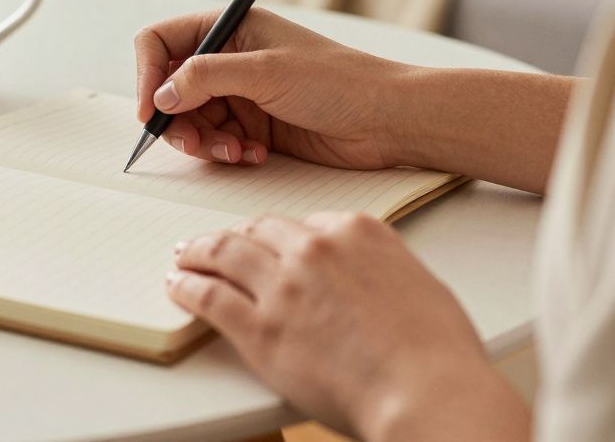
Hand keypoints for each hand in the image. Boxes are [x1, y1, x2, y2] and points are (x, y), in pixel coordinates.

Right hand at [134, 7, 407, 168]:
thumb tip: (160, 96)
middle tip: (194, 143)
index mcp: (231, 27)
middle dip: (177, 119)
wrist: (388, 120)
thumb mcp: (265, 71)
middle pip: (169, 88)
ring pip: (190, 120)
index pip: (161, 42)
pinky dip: (227, 152)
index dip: (148, 75)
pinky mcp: (253, 125)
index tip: (151, 111)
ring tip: (235, 150)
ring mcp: (241, 93)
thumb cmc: (339, 82)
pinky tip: (255, 154)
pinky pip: (217, 142)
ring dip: (205, 141)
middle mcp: (230, 58)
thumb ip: (205, 78)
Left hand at [167, 213, 529, 440]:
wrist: (427, 390)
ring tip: (185, 256)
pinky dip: (188, 287)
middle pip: (258, 231)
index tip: (265, 242)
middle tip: (217, 244)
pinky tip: (177, 285)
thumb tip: (364, 278)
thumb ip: (380, 269)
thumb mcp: (417, 283)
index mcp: (357, 232)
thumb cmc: (437, 352)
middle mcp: (314, 249)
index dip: (278, 236)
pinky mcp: (260, 327)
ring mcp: (283, 285)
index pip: (303, 223)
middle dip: (235, 236)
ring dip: (199, 252)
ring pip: (225, 254)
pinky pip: (210, 297)